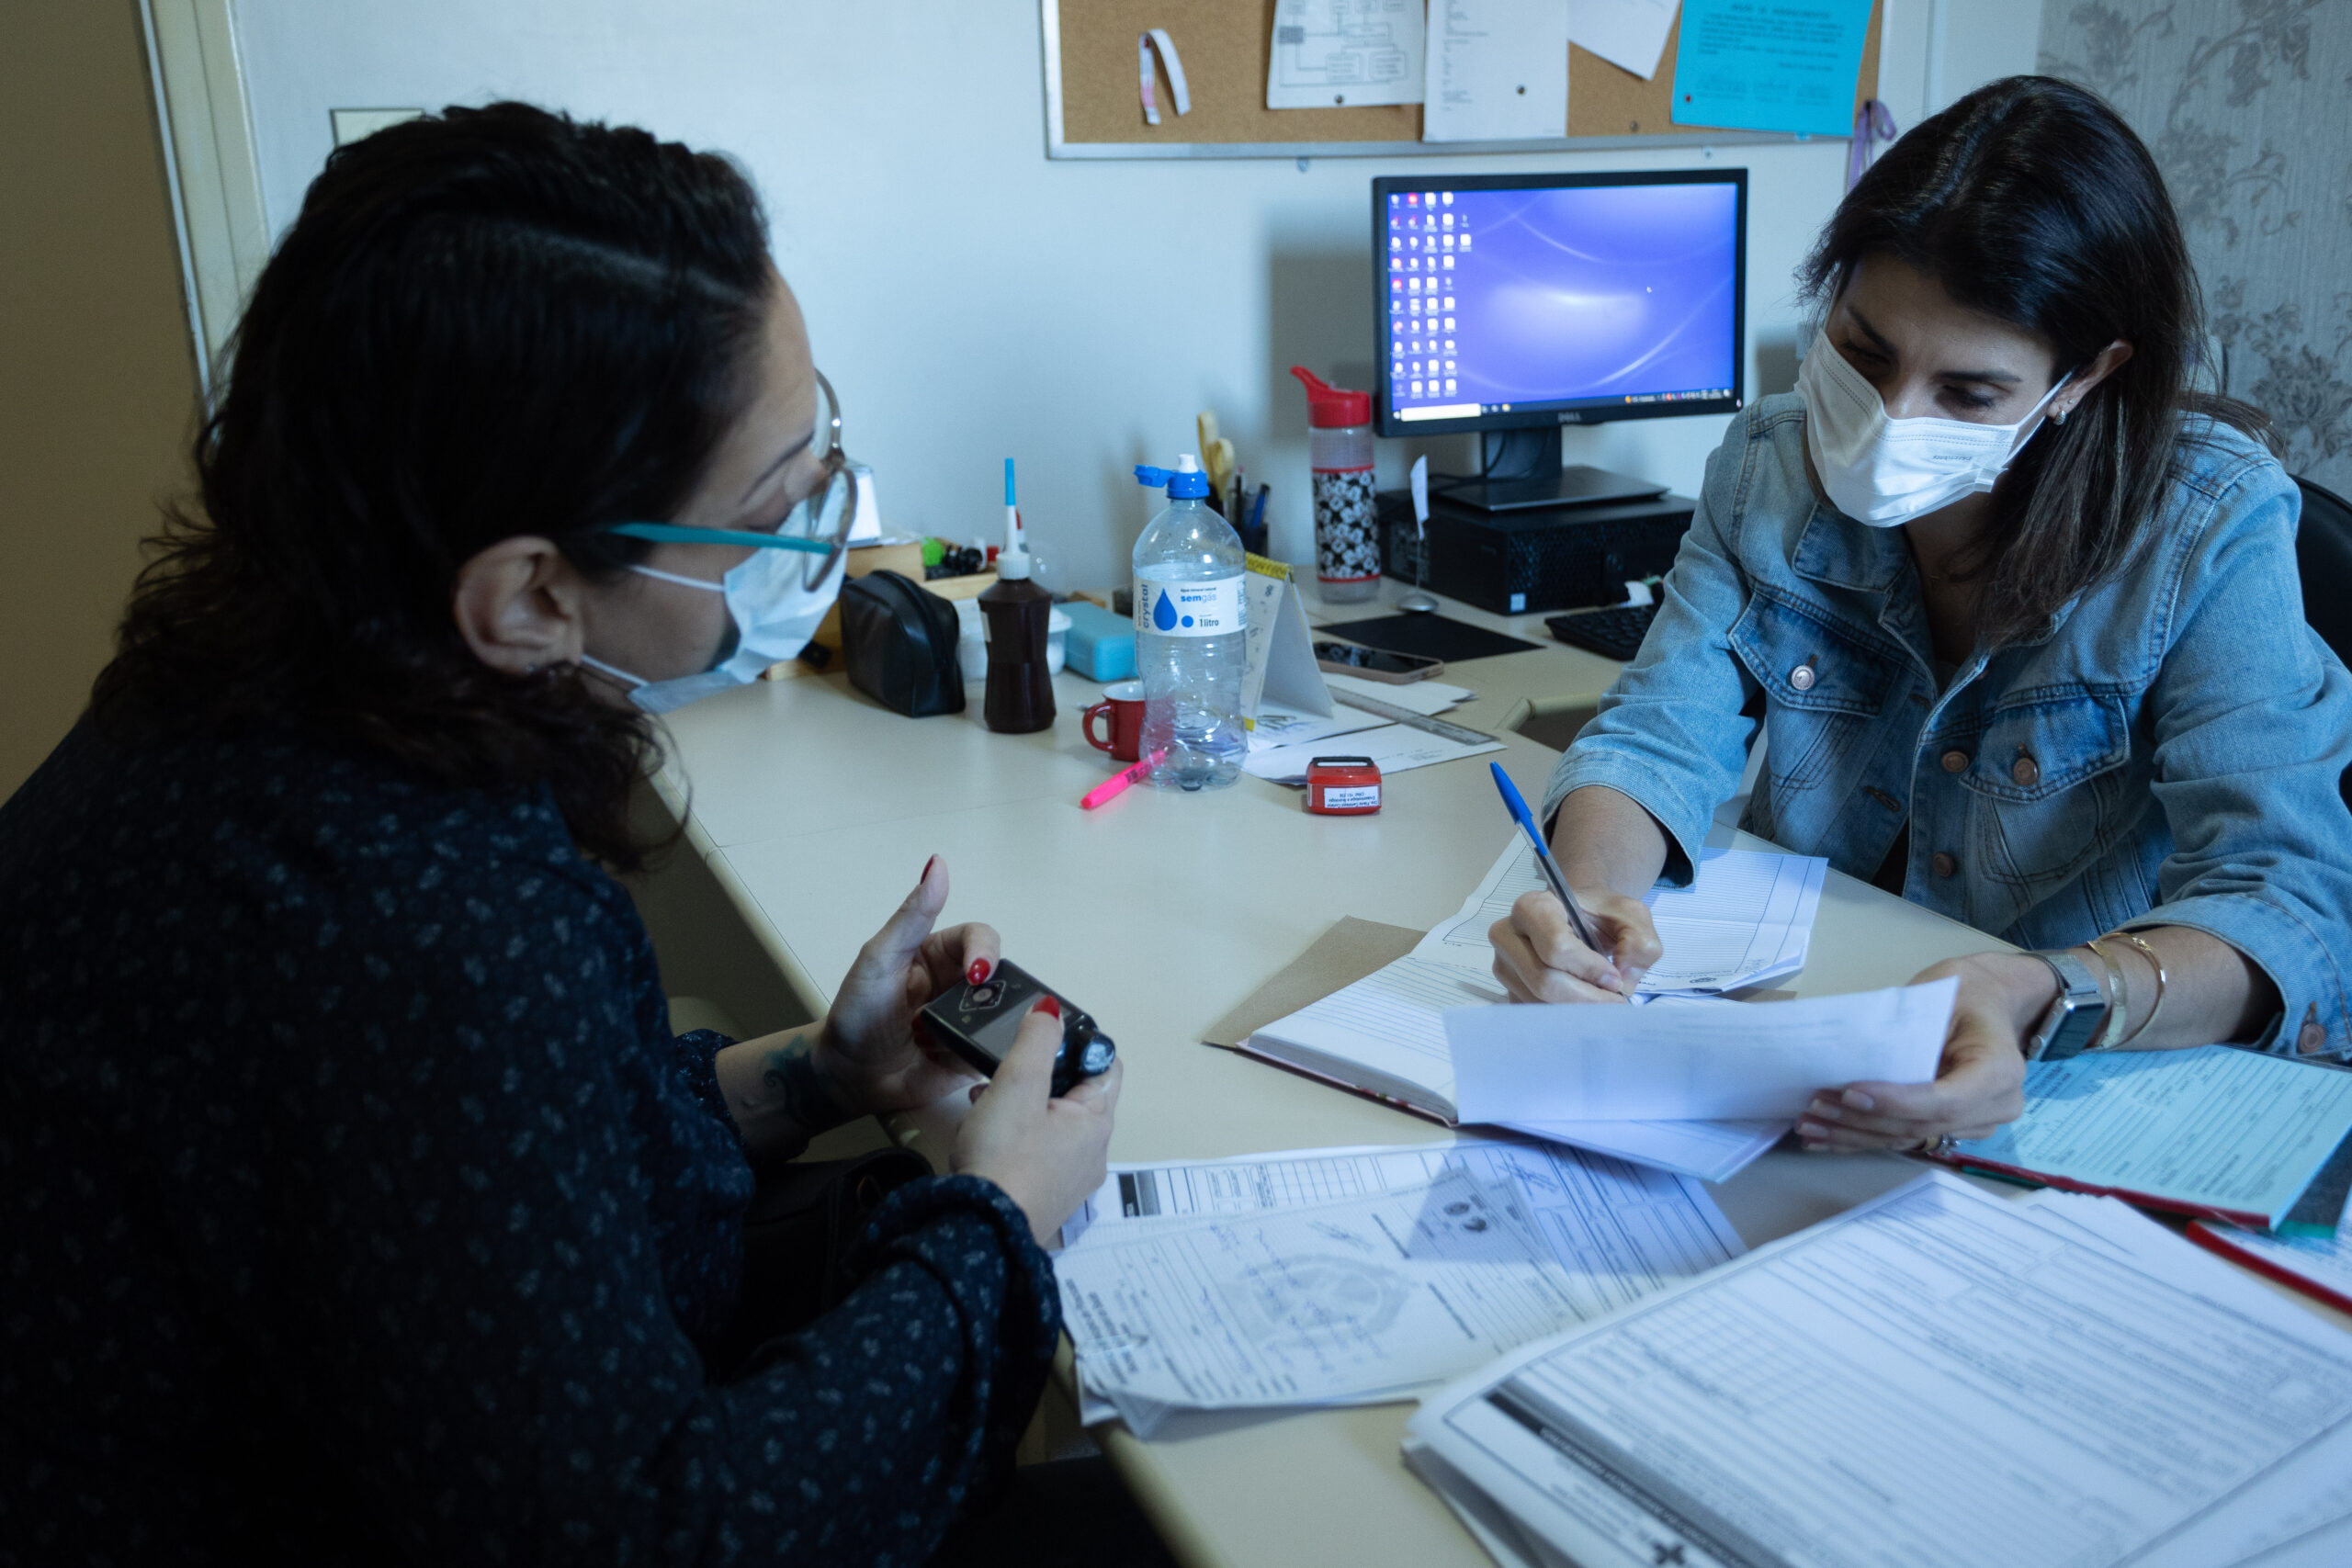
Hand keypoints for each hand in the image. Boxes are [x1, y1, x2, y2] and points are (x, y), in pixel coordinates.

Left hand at [813, 855, 999, 1116]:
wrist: (846, 1077)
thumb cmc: (856, 1014)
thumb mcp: (878, 959)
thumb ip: (911, 916)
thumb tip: (937, 864)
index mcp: (938, 954)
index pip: (978, 938)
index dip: (985, 951)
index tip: (977, 973)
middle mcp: (958, 985)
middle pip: (1000, 975)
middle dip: (996, 990)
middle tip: (978, 1010)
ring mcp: (968, 1021)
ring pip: (1006, 1012)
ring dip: (998, 1021)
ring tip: (974, 1035)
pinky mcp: (973, 1054)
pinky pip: (999, 1047)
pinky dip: (996, 1049)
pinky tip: (980, 1053)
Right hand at [952, 1002, 1121, 1239]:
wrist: (979, 1231)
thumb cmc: (1003, 1155)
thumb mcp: (1018, 1084)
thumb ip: (1036, 1041)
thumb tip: (1051, 1010)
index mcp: (1097, 1123)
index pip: (1106, 1067)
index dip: (1080, 1045)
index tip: (1045, 1038)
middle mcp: (1093, 1153)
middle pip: (1076, 1096)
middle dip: (1041, 1076)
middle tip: (1008, 1070)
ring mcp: (1069, 1180)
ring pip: (1052, 1124)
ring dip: (1022, 1106)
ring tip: (987, 1100)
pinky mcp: (1044, 1197)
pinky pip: (1036, 1153)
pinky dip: (1015, 1136)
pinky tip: (984, 1133)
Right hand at [1489, 886, 1662, 1003]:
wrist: (1580, 919)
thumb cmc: (1601, 915)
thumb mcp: (1631, 916)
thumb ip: (1640, 942)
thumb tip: (1623, 980)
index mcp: (1533, 907)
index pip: (1555, 947)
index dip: (1589, 969)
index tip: (1615, 978)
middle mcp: (1508, 935)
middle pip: (1544, 980)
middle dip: (1586, 998)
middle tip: (1615, 1000)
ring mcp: (1504, 965)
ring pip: (1538, 1001)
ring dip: (1577, 1009)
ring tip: (1601, 1001)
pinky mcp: (1508, 989)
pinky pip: (1534, 1013)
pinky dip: (1563, 1017)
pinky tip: (1583, 1006)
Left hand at [1797, 953, 2036, 1151]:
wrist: (1989, 1002)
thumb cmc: (1963, 993)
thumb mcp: (1940, 997)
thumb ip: (1906, 1030)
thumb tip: (1850, 1055)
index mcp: (2000, 1070)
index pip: (1946, 1101)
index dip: (1896, 1102)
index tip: (1850, 1092)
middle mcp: (1997, 1105)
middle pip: (1922, 1125)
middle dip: (1864, 1119)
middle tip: (1816, 1106)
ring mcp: (1978, 1124)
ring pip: (1910, 1138)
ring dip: (1855, 1135)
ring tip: (1811, 1126)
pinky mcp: (1955, 1129)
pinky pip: (1907, 1139)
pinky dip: (1864, 1139)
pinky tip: (1826, 1141)